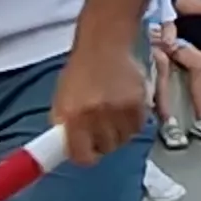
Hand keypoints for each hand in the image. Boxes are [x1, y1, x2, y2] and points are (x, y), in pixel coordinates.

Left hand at [51, 42, 151, 159]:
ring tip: (113, 116)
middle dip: (103, 142)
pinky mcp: (138, 102)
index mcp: (73, 115)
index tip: (86, 152)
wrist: (104, 45)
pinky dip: (132, 122)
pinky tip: (125, 109)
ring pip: (124, 139)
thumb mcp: (62, 98)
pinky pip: (138, 126)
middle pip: (106, 148)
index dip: (84, 156)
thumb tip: (67, 147)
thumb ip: (64, 123)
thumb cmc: (80, 71)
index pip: (81, 155)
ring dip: (119, 132)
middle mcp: (97, 115)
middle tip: (100, 129)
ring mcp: (120, 109)